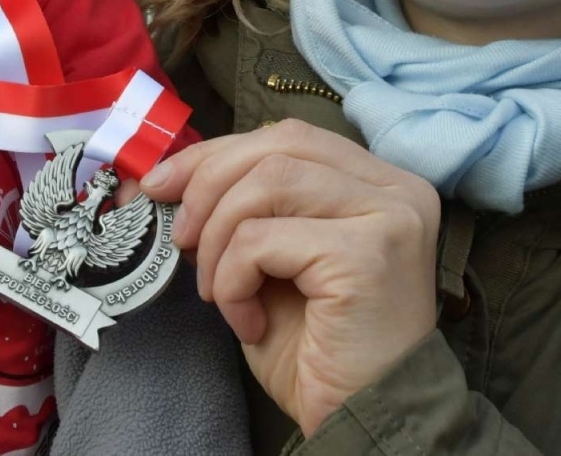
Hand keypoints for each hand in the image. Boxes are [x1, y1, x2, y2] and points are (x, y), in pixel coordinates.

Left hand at [140, 120, 440, 435]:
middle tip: (178, 237)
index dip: (218, 154)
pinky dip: (234, 276)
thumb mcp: (273, 262)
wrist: (361, 422)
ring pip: (267, 183)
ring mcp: (389, 216)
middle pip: (278, 146)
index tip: (163, 183)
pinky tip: (246, 318)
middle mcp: (397, 189)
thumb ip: (244, 211)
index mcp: (378, 183)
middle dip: (207, 184)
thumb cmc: (319, 351)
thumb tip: (168, 178)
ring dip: (219, 238)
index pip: (288, 137)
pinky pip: (264, 239)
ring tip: (218, 290)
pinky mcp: (368, 253)